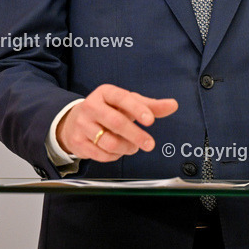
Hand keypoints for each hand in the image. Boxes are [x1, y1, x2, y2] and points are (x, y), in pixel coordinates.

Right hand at [55, 84, 177, 162]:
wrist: (75, 121)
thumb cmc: (108, 110)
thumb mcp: (128, 104)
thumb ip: (151, 106)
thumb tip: (173, 105)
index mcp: (105, 92)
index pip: (122, 98)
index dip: (137, 109)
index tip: (150, 120)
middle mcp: (91, 106)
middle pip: (116, 122)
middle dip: (136, 135)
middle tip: (150, 144)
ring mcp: (82, 124)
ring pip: (109, 142)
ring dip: (126, 148)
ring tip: (133, 147)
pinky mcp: (78, 142)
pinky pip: (101, 154)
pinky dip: (114, 156)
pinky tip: (118, 151)